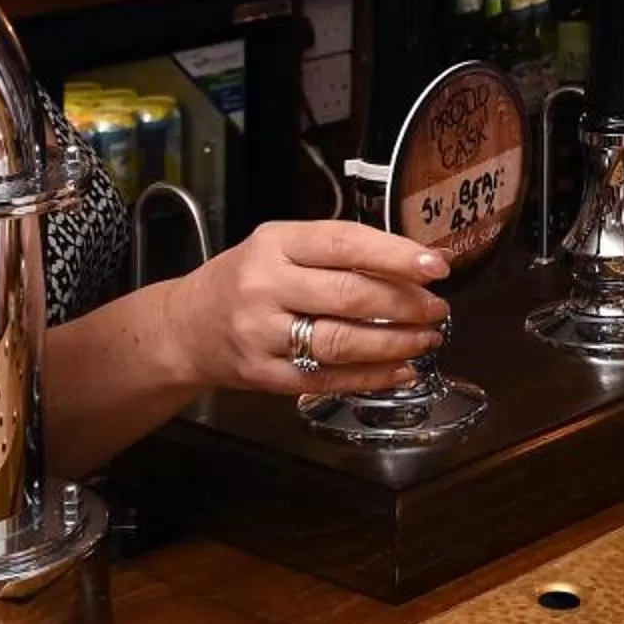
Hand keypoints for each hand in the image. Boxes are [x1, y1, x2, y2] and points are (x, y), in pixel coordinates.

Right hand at [155, 218, 451, 396]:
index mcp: (275, 244)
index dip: (395, 255)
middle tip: (438, 308)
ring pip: (342, 342)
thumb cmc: (246, 279)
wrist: (186, 326)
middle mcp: (266, 287)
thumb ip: (339, 250)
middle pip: (349, 296)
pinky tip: (401, 370)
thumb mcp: (281, 246)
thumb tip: (416, 259)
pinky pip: (328, 379)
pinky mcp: (265, 376)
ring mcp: (262, 335)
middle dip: (405, 304)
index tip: (437, 265)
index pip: (344, 243)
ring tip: (428, 338)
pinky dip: (372, 377)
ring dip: (396, 343)